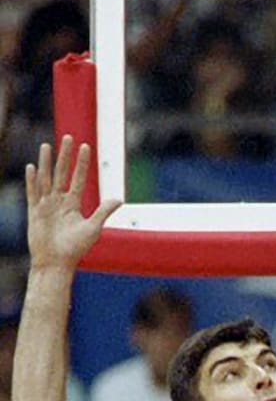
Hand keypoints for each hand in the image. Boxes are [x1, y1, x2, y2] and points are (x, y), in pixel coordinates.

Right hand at [25, 137, 120, 269]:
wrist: (56, 263)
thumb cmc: (76, 248)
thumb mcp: (93, 228)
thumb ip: (103, 211)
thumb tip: (119, 199)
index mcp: (74, 204)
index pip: (78, 178)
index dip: (82, 163)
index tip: (86, 146)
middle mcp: (59, 201)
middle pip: (62, 173)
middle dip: (65, 156)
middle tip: (68, 137)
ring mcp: (46, 205)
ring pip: (46, 178)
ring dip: (46, 162)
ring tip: (47, 145)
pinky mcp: (34, 212)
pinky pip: (33, 193)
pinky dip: (33, 180)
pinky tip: (32, 167)